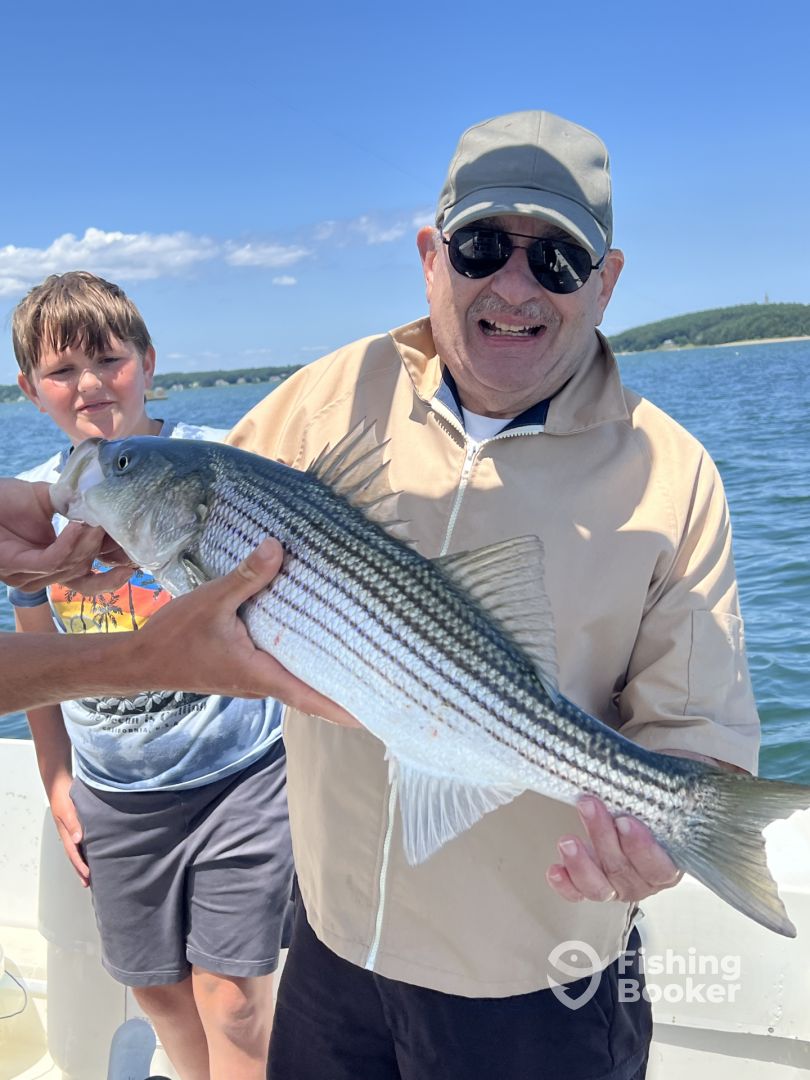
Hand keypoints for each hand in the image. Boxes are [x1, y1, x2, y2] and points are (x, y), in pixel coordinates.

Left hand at [0, 478, 132, 592]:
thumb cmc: (2, 499)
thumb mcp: (47, 498)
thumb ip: (74, 502)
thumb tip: (106, 498)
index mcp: (54, 563)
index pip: (92, 574)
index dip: (117, 564)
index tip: (141, 549)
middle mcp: (43, 576)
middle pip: (88, 578)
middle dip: (113, 560)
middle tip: (135, 542)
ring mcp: (29, 576)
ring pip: (74, 568)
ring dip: (92, 544)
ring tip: (104, 521)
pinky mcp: (18, 568)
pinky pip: (54, 561)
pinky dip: (73, 544)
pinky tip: (84, 526)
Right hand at [47, 773, 89, 886]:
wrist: (60, 785)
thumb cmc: (63, 797)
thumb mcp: (68, 810)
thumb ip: (74, 824)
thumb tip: (78, 840)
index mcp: (66, 834)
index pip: (74, 854)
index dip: (81, 866)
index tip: (88, 877)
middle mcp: (69, 834)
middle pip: (75, 856)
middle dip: (81, 870)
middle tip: (88, 884)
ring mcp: (72, 830)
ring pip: (78, 850)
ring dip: (83, 862)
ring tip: (91, 873)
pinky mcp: (77, 825)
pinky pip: (82, 841)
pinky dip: (86, 850)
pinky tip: (93, 852)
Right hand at [139, 538, 359, 726]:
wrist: (140, 660)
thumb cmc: (174, 638)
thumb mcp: (210, 601)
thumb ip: (246, 577)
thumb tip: (277, 548)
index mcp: (261, 675)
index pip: (311, 698)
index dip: (344, 707)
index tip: (375, 713)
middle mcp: (263, 684)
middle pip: (312, 691)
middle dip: (345, 686)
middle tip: (382, 675)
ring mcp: (254, 679)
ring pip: (298, 679)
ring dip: (324, 672)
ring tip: (360, 655)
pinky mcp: (245, 670)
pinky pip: (282, 667)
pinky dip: (301, 658)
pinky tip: (313, 637)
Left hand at [546, 796, 681, 903]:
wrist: (646, 799)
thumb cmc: (660, 794)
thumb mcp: (674, 789)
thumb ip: (677, 789)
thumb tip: (693, 776)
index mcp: (672, 862)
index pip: (659, 867)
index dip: (641, 848)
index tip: (626, 821)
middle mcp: (646, 880)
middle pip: (624, 871)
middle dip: (603, 837)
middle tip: (588, 804)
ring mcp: (619, 884)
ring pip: (601, 887)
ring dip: (582, 864)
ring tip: (566, 840)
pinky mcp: (593, 880)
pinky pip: (579, 892)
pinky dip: (566, 884)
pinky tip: (554, 870)